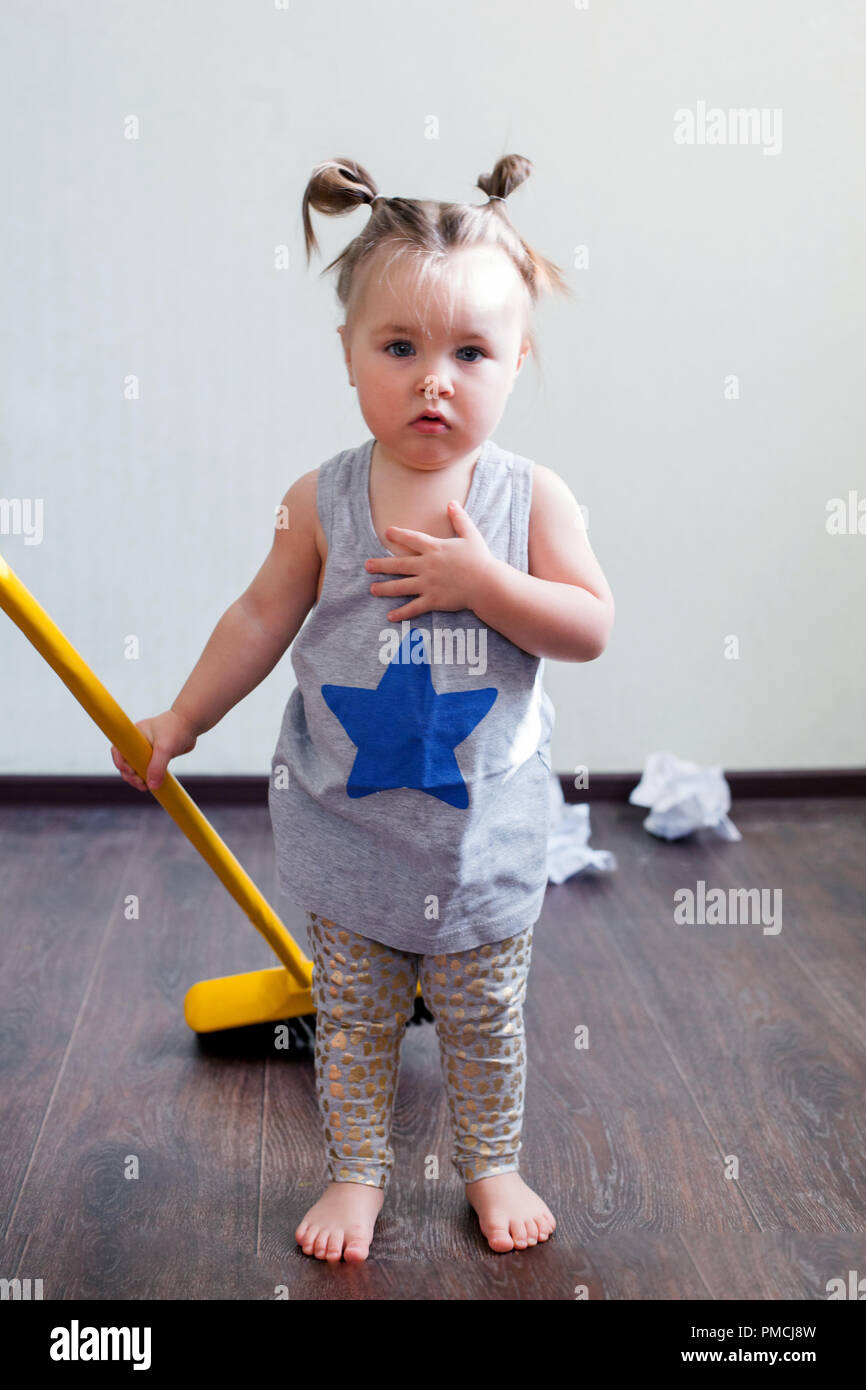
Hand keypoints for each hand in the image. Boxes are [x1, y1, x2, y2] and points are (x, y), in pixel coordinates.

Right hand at [110, 709, 197, 791]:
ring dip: (137, 778)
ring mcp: (146, 749)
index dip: (120, 763)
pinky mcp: (156, 755)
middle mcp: (137, 742)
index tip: (130, 772)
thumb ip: (157, 767)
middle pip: (126, 762)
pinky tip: (152, 785)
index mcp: (134, 735)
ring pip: (136, 767)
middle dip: (130, 775)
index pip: (118, 750)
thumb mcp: (165, 748)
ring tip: (144, 787)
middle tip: (140, 783)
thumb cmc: (176, 729)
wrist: (192, 723)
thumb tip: (152, 786)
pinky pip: (148, 768)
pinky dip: (148, 777)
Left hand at [365, 500, 494, 620]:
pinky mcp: (433, 600)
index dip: (399, 535)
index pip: (412, 539)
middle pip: (398, 565)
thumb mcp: (471, 535)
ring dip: (385, 588)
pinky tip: (390, 616)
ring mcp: (428, 584)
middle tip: (367, 566)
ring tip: (372, 589)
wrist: (487, 584)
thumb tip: (452, 502)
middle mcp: (427, 566)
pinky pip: (413, 607)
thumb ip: (460, 519)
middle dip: (380, 565)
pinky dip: (401, 612)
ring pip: (401, 586)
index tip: (387, 532)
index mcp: (435, 548)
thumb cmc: (480, 559)